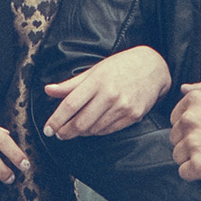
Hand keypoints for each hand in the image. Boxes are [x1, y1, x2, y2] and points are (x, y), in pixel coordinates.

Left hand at [40, 44, 173, 138]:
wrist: (153, 67)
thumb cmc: (120, 66)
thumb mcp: (95, 70)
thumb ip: (71, 84)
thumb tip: (48, 90)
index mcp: (97, 81)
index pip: (70, 105)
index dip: (56, 120)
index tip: (48, 129)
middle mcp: (110, 95)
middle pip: (81, 122)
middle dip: (66, 131)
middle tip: (58, 134)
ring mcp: (123, 107)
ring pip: (94, 129)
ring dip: (81, 132)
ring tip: (73, 130)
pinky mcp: (133, 116)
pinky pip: (108, 130)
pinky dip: (96, 131)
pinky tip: (91, 128)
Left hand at [170, 80, 200, 186]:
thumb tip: (184, 89)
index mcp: (196, 100)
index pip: (176, 119)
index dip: (192, 129)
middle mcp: (191, 118)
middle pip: (175, 138)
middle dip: (191, 145)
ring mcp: (194, 142)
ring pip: (178, 156)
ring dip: (194, 160)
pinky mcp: (198, 164)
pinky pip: (184, 172)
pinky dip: (197, 174)